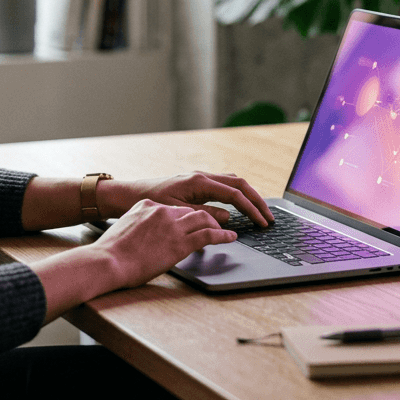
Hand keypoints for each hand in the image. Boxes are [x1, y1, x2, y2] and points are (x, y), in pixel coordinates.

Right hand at [92, 199, 237, 288]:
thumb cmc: (111, 252)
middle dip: (205, 216)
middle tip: (216, 222)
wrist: (107, 261)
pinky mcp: (180, 242)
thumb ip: (140, 224)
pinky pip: (209, 235)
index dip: (186, 217)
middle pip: (191, 210)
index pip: (174, 207)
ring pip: (204, 217)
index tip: (192, 222)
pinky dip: (223, 235)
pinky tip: (230, 238)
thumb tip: (147, 232)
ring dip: (218, 223)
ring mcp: (172, 226)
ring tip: (226, 229)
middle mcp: (162, 211)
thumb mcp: (126, 228)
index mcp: (148, 206)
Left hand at [100, 172, 273, 226]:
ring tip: (260, 212)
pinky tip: (240, 206)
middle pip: (239, 183)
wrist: (129, 194)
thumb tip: (228, 217)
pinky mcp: (196, 184)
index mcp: (199, 182)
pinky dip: (237, 194)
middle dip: (257, 200)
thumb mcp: (177, 212)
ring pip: (233, 181)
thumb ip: (204, 214)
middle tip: (269, 218)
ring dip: (248, 195)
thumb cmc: (150, 202)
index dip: (251, 209)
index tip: (262, 223)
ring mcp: (199, 178)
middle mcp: (202, 176)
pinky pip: (223, 185)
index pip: (235, 194)